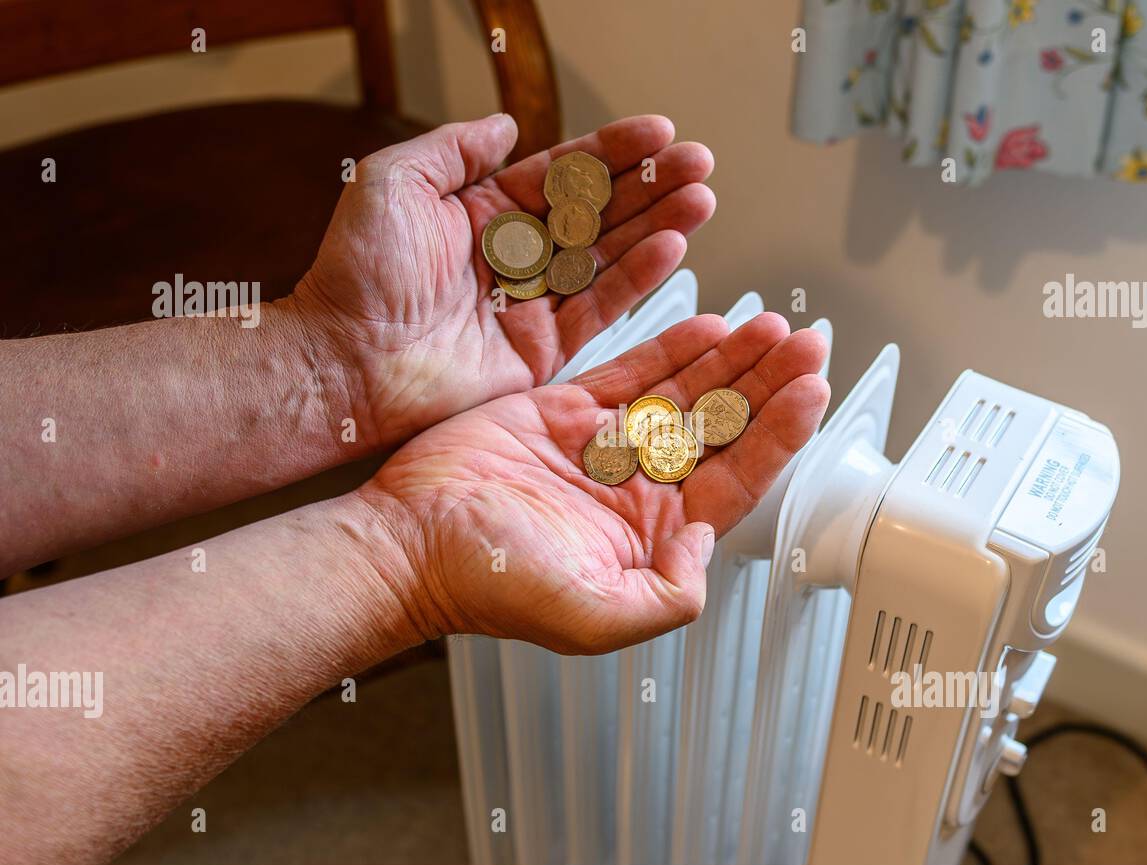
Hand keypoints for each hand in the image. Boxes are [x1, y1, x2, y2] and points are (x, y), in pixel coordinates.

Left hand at [293, 113, 715, 451]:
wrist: (347, 359)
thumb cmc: (355, 275)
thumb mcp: (394, 182)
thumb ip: (454, 149)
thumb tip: (504, 126)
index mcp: (482, 213)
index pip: (563, 172)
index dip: (612, 152)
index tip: (657, 133)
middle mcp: (514, 256)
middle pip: (598, 212)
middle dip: (651, 185)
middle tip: (698, 163)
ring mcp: (532, 303)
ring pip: (609, 256)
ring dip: (659, 226)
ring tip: (701, 199)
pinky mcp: (542, 349)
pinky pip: (600, 307)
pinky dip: (638, 278)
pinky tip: (672, 247)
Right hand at [360, 313, 829, 653]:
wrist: (410, 544)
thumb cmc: (487, 587)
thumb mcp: (593, 618)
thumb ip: (667, 597)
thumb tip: (707, 545)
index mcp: (651, 537)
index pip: (737, 480)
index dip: (779, 435)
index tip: (811, 392)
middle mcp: (634, 489)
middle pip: (721, 429)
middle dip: (767, 387)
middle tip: (806, 345)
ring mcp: (602, 446)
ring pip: (684, 394)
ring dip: (729, 361)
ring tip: (768, 327)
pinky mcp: (563, 411)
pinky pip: (629, 372)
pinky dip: (669, 348)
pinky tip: (706, 327)